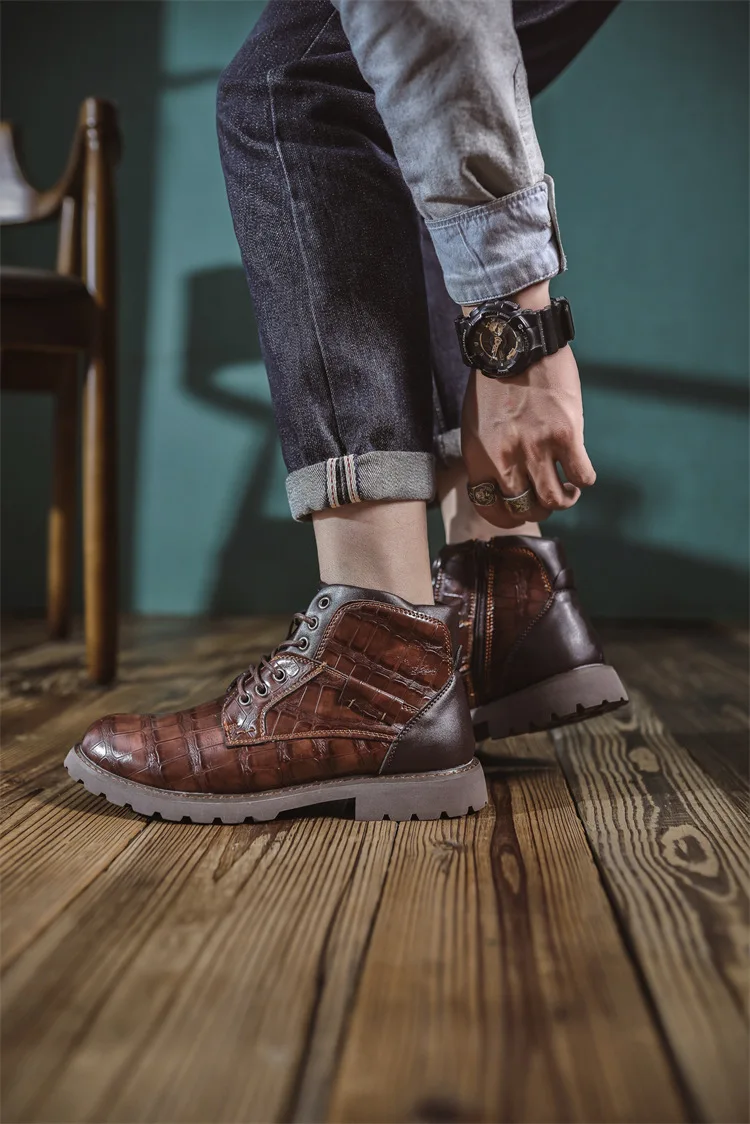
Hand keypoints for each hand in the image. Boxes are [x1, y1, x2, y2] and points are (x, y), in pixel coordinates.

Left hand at [461, 284, 595, 528]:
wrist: (513, 341)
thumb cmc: (493, 381)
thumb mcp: (476, 424)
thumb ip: (487, 455)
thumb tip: (501, 481)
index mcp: (479, 458)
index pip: (490, 509)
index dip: (506, 517)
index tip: (518, 510)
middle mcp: (506, 458)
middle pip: (525, 508)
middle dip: (538, 509)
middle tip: (546, 496)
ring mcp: (537, 447)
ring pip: (555, 499)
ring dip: (564, 500)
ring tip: (568, 490)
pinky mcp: (566, 434)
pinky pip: (581, 475)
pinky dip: (584, 480)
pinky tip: (581, 473)